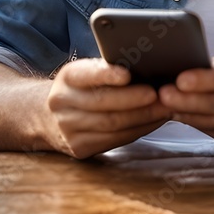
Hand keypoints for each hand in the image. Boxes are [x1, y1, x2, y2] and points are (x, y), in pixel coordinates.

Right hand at [46, 58, 171, 158]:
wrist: (50, 118)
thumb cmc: (81, 89)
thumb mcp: (86, 73)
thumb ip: (107, 70)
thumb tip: (148, 66)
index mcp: (67, 78)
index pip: (87, 74)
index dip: (107, 75)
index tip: (127, 75)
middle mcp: (63, 103)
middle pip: (103, 103)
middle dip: (135, 100)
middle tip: (160, 95)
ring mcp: (69, 129)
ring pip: (112, 125)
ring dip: (143, 117)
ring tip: (164, 109)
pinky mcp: (79, 148)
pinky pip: (114, 140)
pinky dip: (138, 130)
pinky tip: (153, 122)